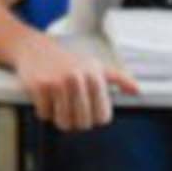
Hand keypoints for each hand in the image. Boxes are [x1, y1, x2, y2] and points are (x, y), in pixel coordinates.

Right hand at [16, 33, 138, 131]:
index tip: (87, 110)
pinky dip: (44, 111)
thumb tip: (137, 90)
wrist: (34, 48)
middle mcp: (77, 78)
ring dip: (60, 118)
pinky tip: (45, 97)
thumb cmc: (68, 61)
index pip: (102, 117)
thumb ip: (118, 79)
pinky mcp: (39, 87)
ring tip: (58, 104)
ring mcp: (57, 82)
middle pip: (83, 123)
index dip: (93, 118)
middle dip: (76, 121)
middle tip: (70, 108)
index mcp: (94, 75)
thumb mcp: (95, 66)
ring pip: (64, 122)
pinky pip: (45, 115)